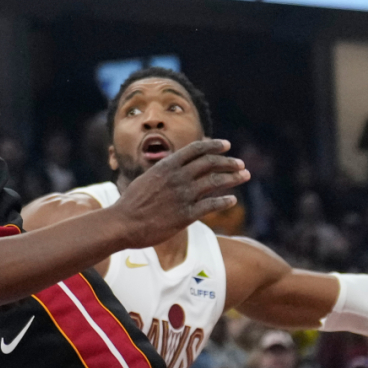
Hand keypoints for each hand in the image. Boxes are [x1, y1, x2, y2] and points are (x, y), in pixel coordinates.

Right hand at [112, 139, 248, 248]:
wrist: (124, 223)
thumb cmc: (133, 201)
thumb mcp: (147, 178)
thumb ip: (164, 172)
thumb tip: (176, 165)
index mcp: (166, 166)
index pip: (195, 149)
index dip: (213, 145)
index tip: (226, 145)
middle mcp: (176, 178)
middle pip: (209, 163)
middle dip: (228, 162)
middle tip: (240, 164)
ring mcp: (182, 196)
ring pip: (215, 182)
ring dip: (232, 178)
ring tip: (244, 176)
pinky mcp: (186, 215)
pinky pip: (211, 205)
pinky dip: (225, 201)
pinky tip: (233, 200)